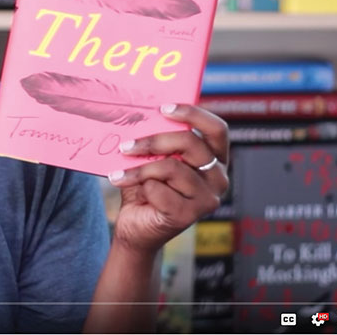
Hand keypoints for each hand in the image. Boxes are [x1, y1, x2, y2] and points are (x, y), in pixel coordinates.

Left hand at [108, 103, 228, 253]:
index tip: (163, 108)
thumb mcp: (154, 159)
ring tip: (118, 173)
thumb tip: (142, 113)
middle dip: (154, 141)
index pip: (217, 129)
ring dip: (139, 169)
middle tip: (126, 146)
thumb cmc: (146, 188)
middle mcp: (218, 178)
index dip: (192, 114)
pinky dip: (141, 188)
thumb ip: (159, 141)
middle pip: (191, 143)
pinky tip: (134, 192)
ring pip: (172, 168)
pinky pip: (159, 190)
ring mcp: (207, 198)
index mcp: (215, 159)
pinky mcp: (189, 215)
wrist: (136, 227)